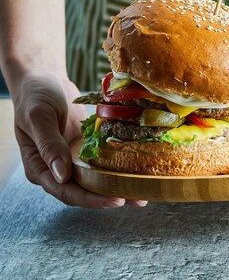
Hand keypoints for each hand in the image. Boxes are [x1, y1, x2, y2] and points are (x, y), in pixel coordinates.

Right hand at [11, 72, 146, 207]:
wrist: (44, 79)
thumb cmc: (35, 96)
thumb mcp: (38, 117)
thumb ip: (49, 145)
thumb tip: (62, 176)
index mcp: (40, 168)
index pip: (66, 192)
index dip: (90, 198)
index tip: (114, 200)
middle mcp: (57, 168)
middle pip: (84, 191)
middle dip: (109, 197)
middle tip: (136, 199)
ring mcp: (73, 160)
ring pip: (96, 180)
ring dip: (118, 187)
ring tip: (142, 194)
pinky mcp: (86, 149)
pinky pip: (103, 163)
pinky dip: (118, 168)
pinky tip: (137, 171)